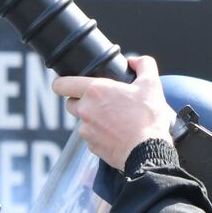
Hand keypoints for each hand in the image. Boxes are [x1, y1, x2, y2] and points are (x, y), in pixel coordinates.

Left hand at [52, 56, 175, 167]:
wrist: (148, 151)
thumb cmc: (147, 117)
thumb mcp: (151, 84)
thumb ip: (143, 64)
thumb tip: (134, 61)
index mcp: (95, 91)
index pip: (60, 85)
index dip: (61, 82)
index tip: (67, 83)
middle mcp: (85, 110)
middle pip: (70, 103)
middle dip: (80, 101)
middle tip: (100, 101)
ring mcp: (86, 130)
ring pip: (81, 121)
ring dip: (92, 119)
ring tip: (113, 119)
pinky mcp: (92, 146)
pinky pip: (90, 137)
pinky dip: (99, 135)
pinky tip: (116, 134)